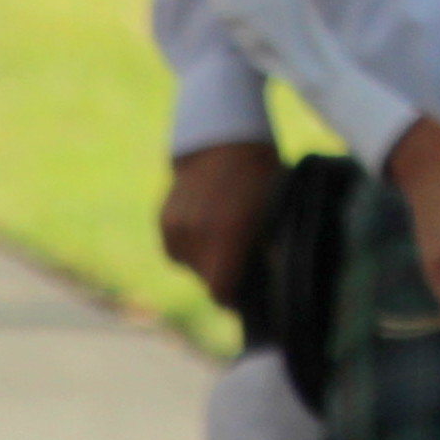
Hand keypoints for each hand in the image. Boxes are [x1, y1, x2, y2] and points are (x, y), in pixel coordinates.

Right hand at [158, 138, 284, 308]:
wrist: (223, 140)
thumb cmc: (263, 178)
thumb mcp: (276, 214)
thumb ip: (267, 253)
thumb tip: (267, 286)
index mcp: (227, 236)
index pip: (222, 293)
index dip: (238, 298)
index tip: (252, 292)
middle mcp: (194, 237)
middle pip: (208, 281)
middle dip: (226, 275)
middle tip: (247, 258)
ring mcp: (174, 230)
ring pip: (193, 266)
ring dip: (209, 260)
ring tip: (229, 235)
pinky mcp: (164, 223)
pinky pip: (180, 249)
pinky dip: (195, 245)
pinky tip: (212, 224)